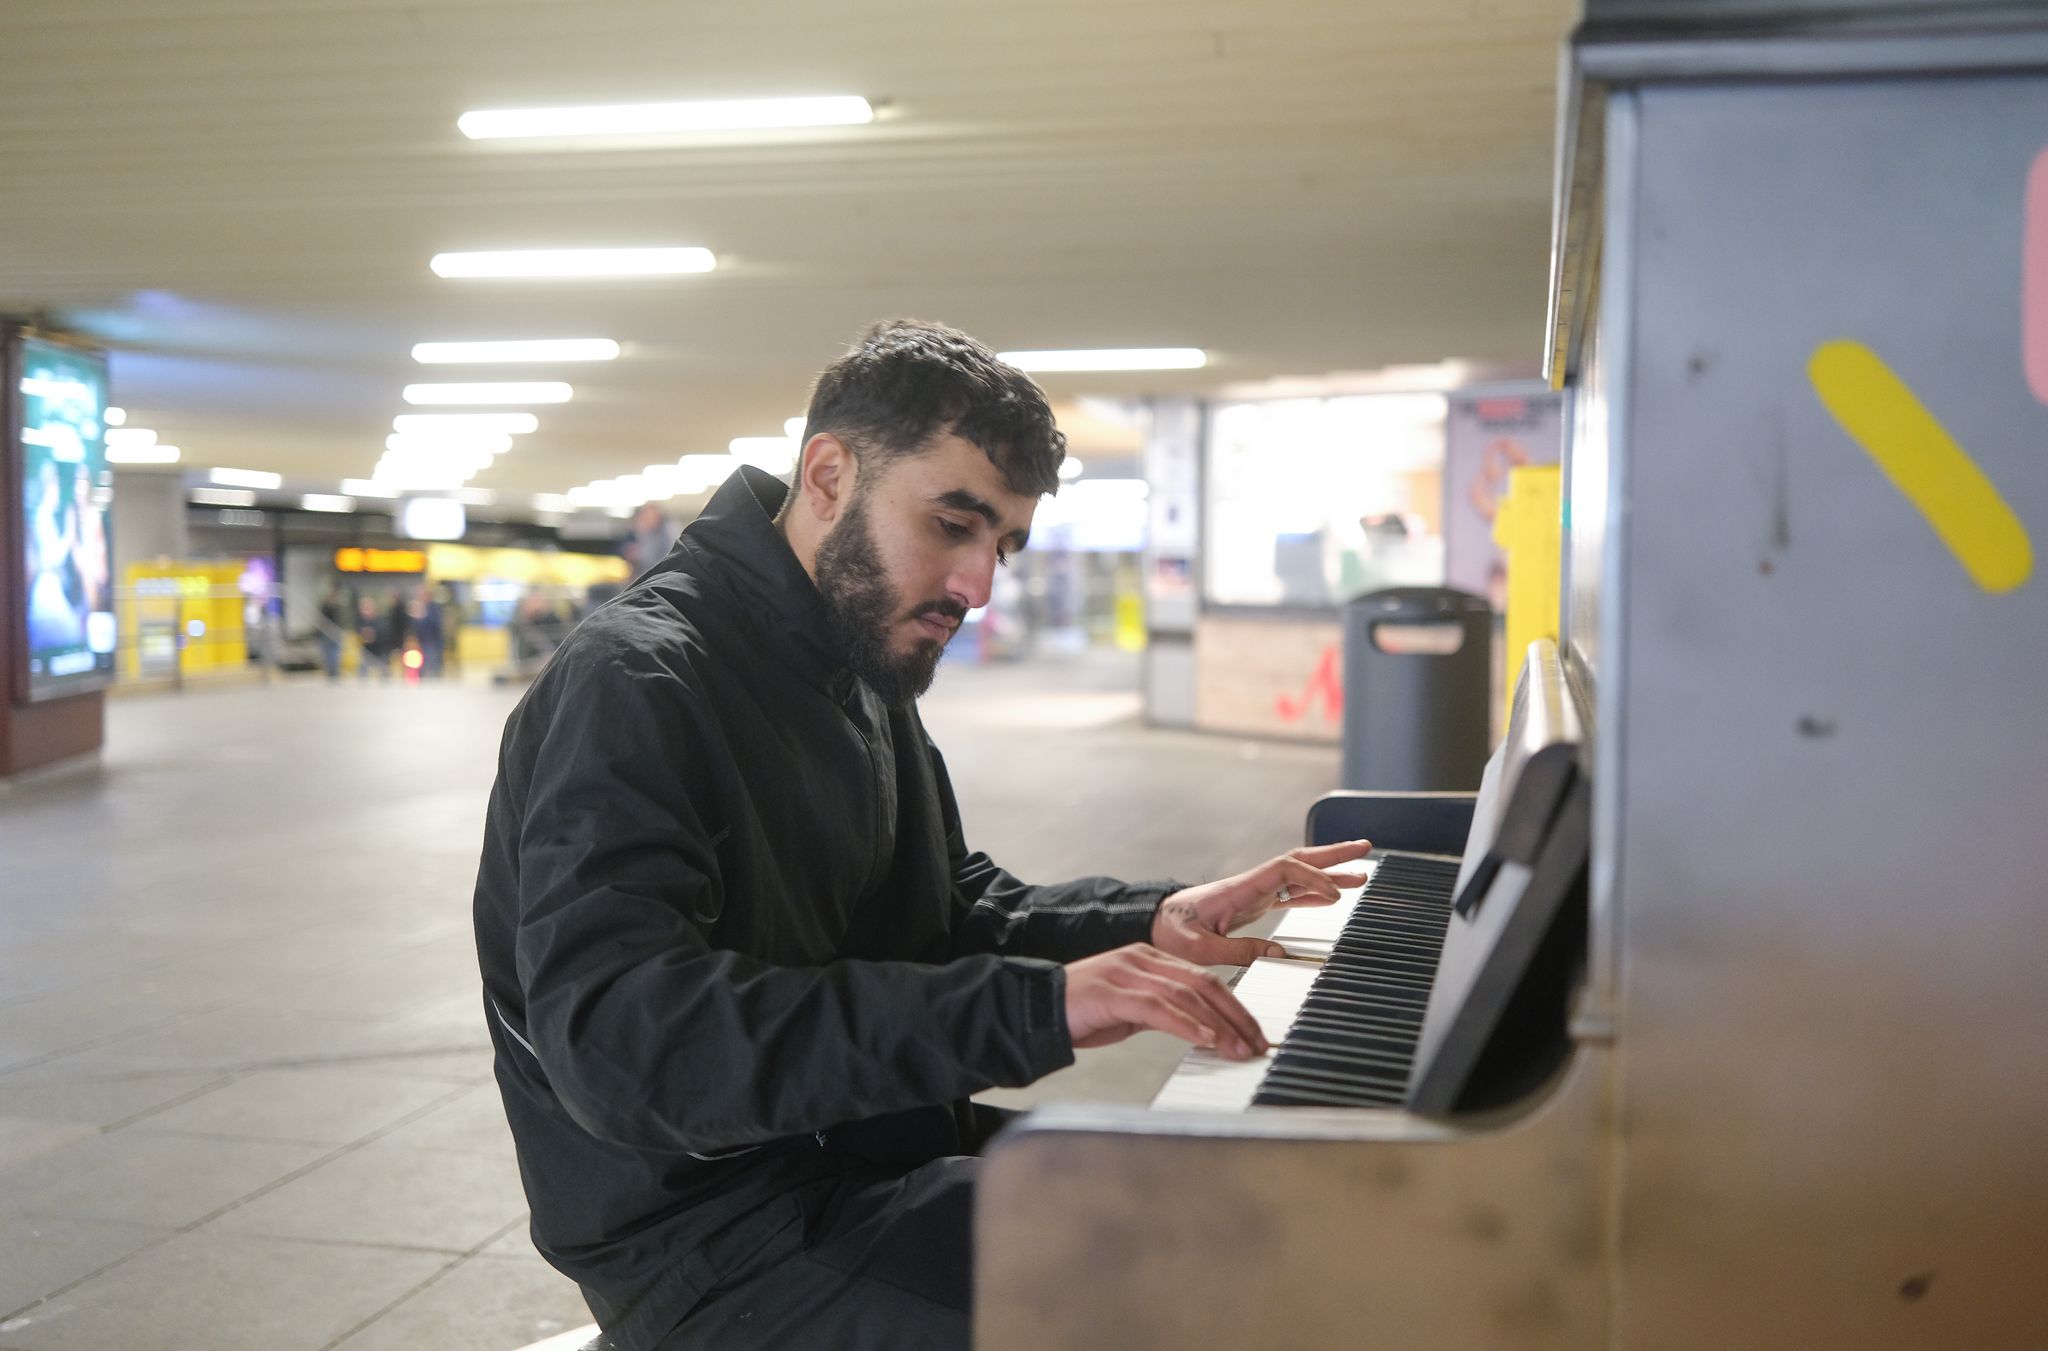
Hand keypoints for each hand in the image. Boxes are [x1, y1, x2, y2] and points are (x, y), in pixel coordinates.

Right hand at [1062, 943, 1268, 1059]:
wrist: (1034, 1009)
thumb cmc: (1080, 1014)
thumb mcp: (1129, 1011)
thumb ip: (1160, 1011)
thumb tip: (1197, 1029)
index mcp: (1148, 959)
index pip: (1204, 980)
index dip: (1234, 1007)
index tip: (1253, 1034)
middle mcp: (1141, 959)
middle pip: (1204, 983)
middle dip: (1236, 1016)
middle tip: (1257, 1044)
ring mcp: (1127, 972)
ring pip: (1187, 994)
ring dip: (1218, 1025)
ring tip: (1238, 1049)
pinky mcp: (1112, 991)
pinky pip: (1159, 1008)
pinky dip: (1187, 1025)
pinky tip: (1206, 1041)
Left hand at [1149, 839, 1373, 965]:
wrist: (1151, 923)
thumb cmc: (1170, 934)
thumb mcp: (1200, 949)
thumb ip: (1239, 951)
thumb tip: (1278, 954)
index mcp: (1239, 888)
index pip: (1285, 870)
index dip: (1313, 878)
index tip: (1334, 896)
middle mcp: (1251, 884)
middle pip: (1298, 860)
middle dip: (1332, 854)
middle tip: (1365, 848)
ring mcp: (1253, 892)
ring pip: (1298, 875)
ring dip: (1329, 873)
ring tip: (1361, 874)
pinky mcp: (1252, 904)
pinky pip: (1289, 894)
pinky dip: (1312, 893)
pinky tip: (1331, 898)